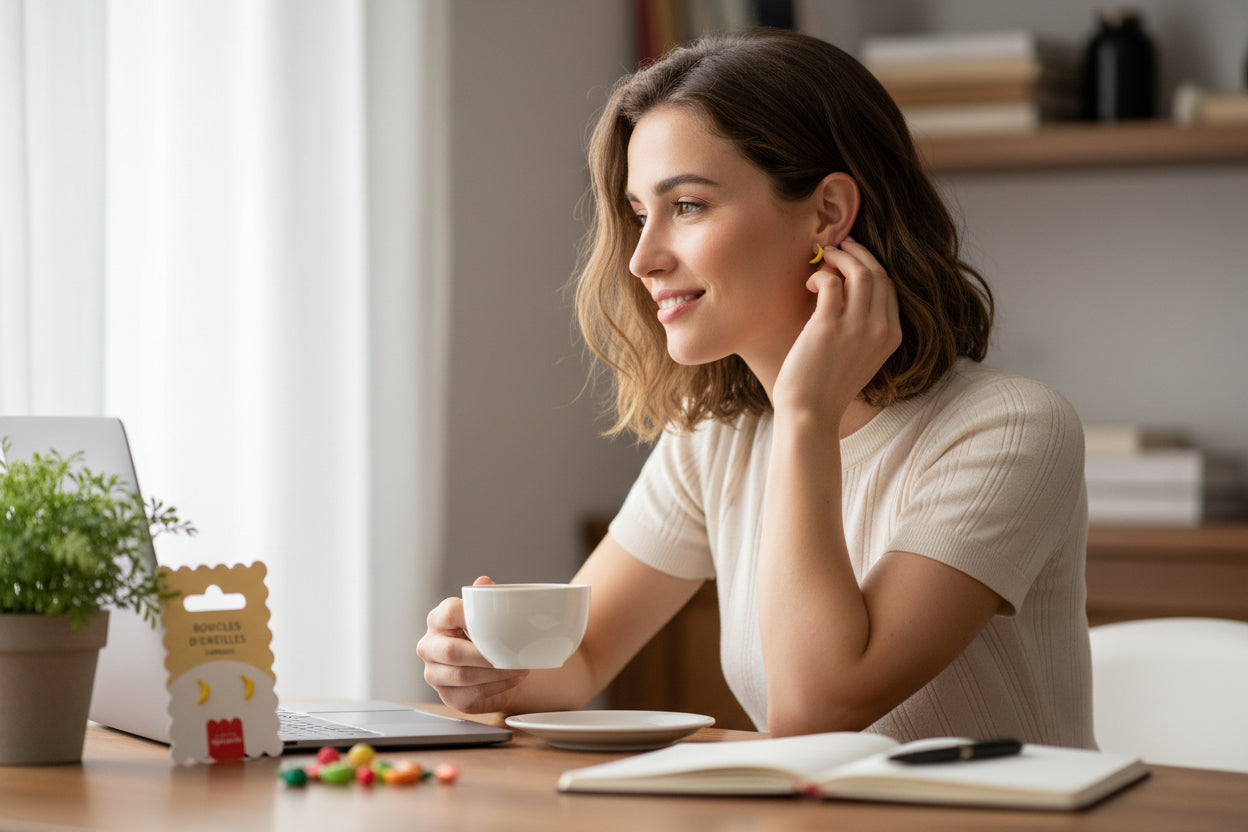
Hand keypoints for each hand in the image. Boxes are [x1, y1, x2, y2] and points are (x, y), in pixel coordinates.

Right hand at [416, 575, 530, 712]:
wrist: (492, 670)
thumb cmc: (486, 638)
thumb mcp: (488, 616)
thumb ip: (486, 599)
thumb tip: (483, 582)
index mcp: (438, 619)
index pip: (450, 612)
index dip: (473, 617)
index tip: (498, 624)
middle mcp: (429, 646)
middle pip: (452, 651)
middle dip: (486, 655)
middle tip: (512, 655)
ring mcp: (434, 673)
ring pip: (462, 675)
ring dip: (495, 673)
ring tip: (519, 668)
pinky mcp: (447, 696)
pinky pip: (471, 693)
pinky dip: (497, 687)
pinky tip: (512, 679)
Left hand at [772, 237, 901, 420]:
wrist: (810, 412)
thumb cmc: (827, 384)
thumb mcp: (860, 354)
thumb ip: (863, 325)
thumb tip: (845, 285)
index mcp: (892, 336)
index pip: (889, 287)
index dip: (870, 264)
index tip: (852, 256)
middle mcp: (880, 330)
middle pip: (878, 274)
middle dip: (857, 254)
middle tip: (836, 247)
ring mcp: (857, 328)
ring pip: (859, 272)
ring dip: (839, 257)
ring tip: (822, 257)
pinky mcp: (829, 327)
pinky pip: (830, 283)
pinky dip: (819, 276)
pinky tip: (809, 285)